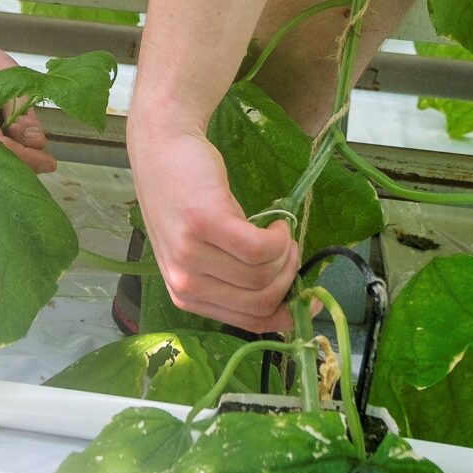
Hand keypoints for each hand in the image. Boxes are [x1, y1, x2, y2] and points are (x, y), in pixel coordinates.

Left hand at [129, 125, 298, 332]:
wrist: (162, 150)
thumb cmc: (184, 200)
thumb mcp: (199, 252)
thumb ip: (228, 280)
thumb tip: (283, 300)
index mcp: (185, 296)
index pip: (247, 321)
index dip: (285, 316)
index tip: (309, 303)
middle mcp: (185, 282)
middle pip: (260, 300)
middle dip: (288, 278)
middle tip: (289, 250)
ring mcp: (191, 253)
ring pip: (262, 274)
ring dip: (284, 253)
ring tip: (278, 232)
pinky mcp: (205, 223)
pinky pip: (259, 248)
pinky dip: (278, 237)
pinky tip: (275, 223)